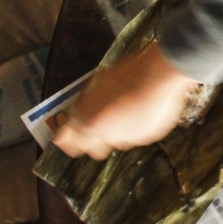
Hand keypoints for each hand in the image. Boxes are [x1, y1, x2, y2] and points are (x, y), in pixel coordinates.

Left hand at [53, 44, 197, 159]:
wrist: (157, 77)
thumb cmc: (128, 74)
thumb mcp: (98, 83)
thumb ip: (88, 102)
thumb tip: (84, 107)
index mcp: (88, 121)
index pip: (68, 141)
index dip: (67, 140)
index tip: (65, 139)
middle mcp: (105, 135)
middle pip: (94, 149)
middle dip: (96, 141)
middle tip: (102, 126)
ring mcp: (128, 138)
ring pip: (119, 140)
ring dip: (121, 130)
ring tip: (129, 109)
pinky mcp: (147, 137)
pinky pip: (139, 135)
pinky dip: (140, 126)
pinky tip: (144, 108)